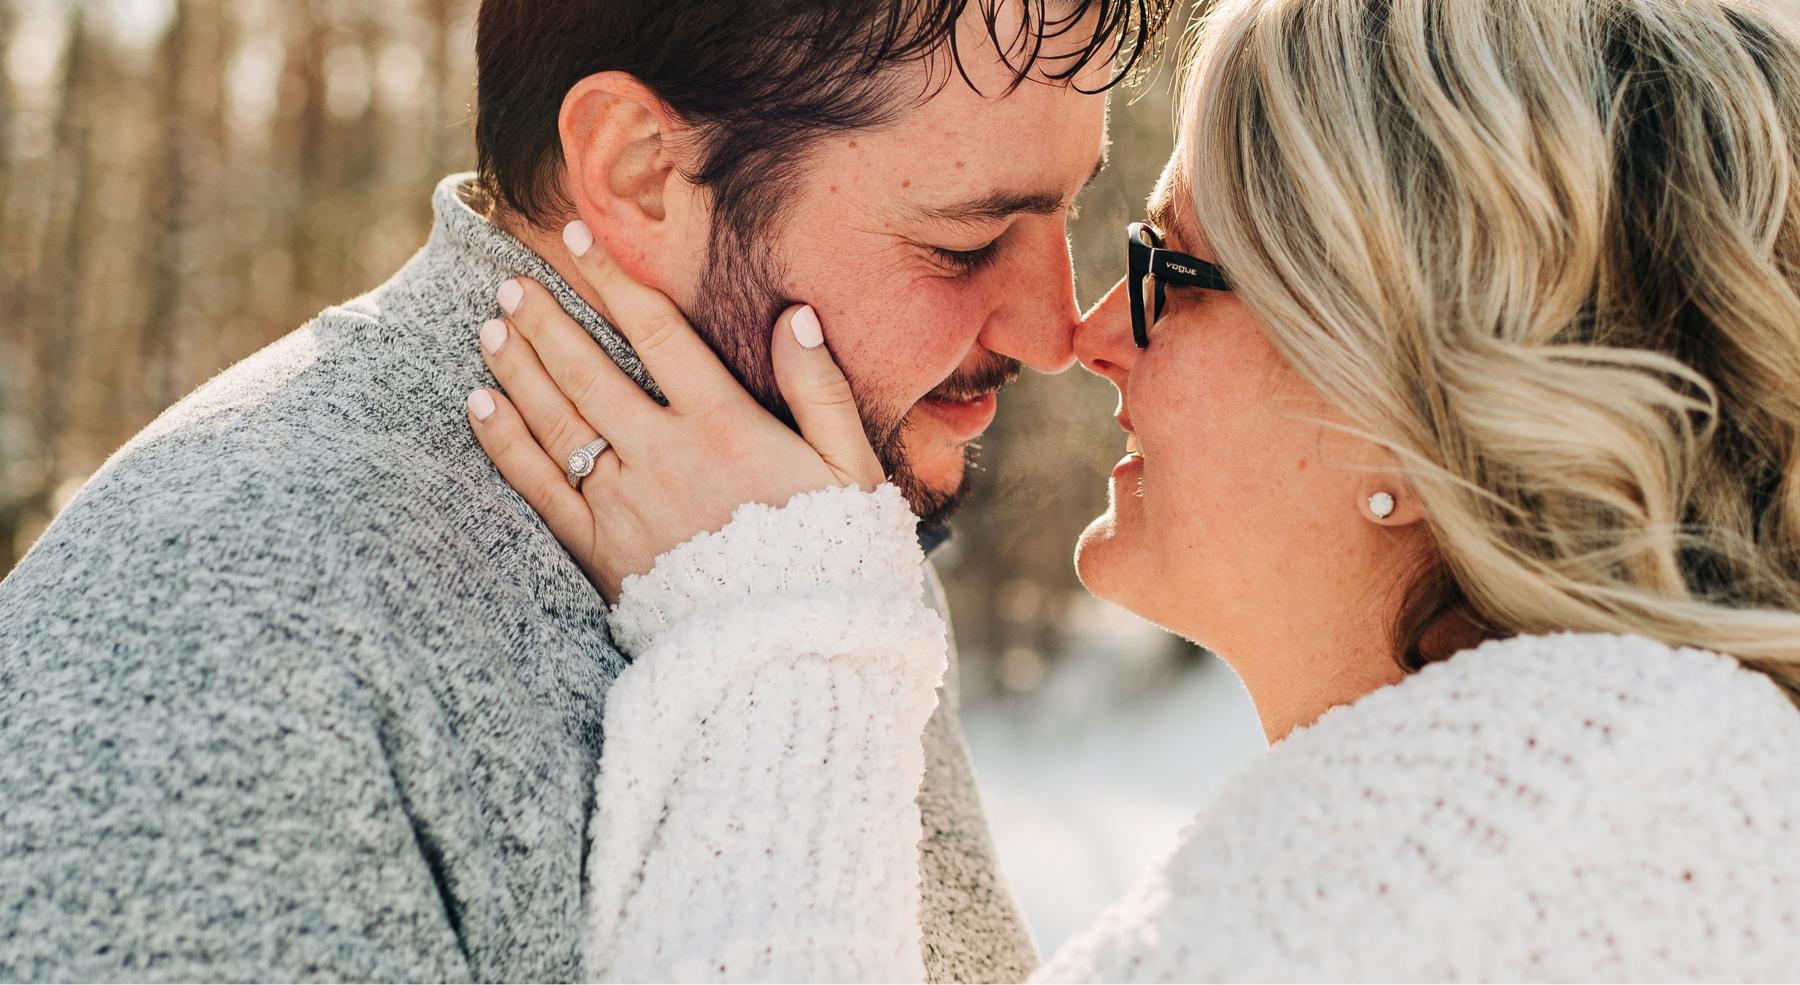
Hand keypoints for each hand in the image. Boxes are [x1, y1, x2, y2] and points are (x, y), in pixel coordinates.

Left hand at [466, 220, 885, 601]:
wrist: (793, 653)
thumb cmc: (832, 558)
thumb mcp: (850, 470)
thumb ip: (820, 391)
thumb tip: (795, 316)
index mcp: (727, 426)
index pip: (658, 333)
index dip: (613, 280)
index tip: (577, 238)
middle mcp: (665, 455)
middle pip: (591, 371)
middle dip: (548, 320)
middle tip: (514, 282)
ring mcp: (626, 504)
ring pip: (557, 421)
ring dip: (518, 369)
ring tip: (490, 328)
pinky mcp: (600, 553)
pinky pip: (539, 488)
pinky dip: (505, 444)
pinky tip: (479, 406)